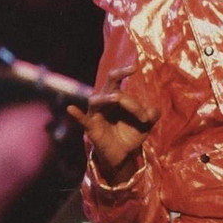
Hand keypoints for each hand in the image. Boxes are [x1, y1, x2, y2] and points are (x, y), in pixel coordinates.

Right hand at [67, 65, 159, 183]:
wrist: (123, 154)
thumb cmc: (131, 134)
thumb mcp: (145, 125)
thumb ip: (152, 115)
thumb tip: (151, 111)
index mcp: (119, 97)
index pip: (127, 94)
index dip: (137, 107)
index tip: (147, 119)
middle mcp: (106, 101)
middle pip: (110, 83)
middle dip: (119, 74)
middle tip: (132, 68)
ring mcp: (97, 114)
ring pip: (96, 100)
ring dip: (106, 98)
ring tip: (116, 98)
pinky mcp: (91, 128)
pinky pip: (82, 119)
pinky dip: (76, 114)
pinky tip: (70, 109)